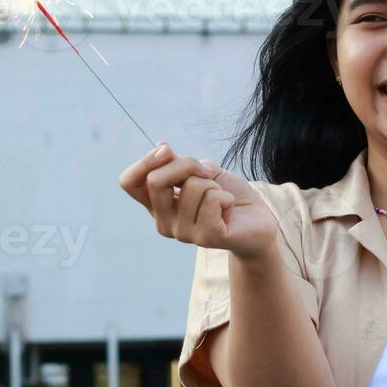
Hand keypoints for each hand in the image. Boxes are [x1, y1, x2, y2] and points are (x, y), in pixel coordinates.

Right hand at [117, 143, 278, 259]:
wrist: (257, 219)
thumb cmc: (227, 194)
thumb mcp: (201, 171)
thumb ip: (179, 165)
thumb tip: (162, 149)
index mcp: (157, 204)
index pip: (129, 182)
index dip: (145, 161)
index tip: (168, 150)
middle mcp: (164, 222)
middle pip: (156, 181)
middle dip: (187, 164)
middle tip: (209, 172)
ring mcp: (183, 233)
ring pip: (192, 187)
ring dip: (214, 185)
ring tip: (221, 199)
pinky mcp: (206, 238)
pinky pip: (212, 200)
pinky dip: (226, 197)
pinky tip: (229, 210)